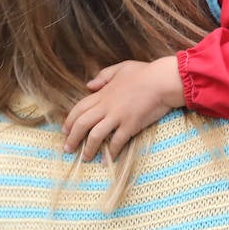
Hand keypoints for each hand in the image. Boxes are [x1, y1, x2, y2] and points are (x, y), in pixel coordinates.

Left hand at [63, 57, 183, 160]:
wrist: (163, 80)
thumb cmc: (145, 72)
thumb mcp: (121, 68)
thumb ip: (103, 76)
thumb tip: (88, 85)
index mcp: (103, 93)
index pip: (79, 108)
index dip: (69, 121)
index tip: (65, 131)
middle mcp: (107, 106)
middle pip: (82, 123)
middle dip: (72, 138)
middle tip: (68, 149)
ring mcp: (118, 116)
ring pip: (95, 135)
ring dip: (88, 148)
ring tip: (85, 158)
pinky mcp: (131, 125)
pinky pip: (117, 142)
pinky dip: (111, 152)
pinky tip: (107, 161)